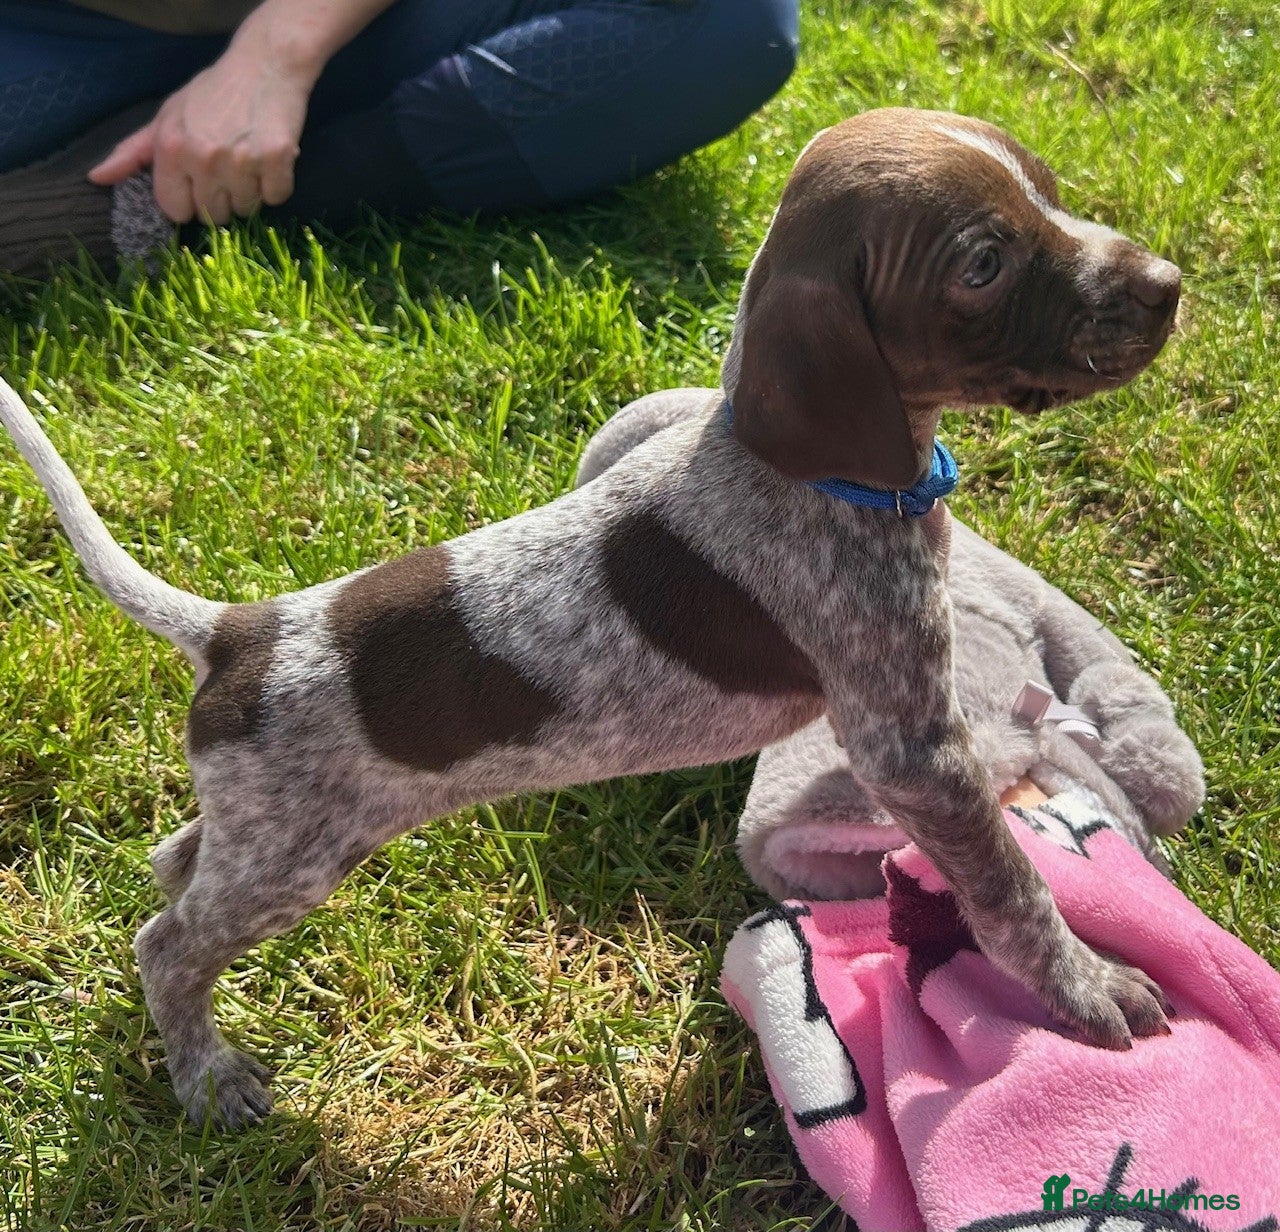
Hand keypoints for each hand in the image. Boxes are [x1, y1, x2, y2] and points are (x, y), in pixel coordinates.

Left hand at [89, 43, 311, 223]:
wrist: (264, 65)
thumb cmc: (212, 93)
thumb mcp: (167, 118)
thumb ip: (133, 152)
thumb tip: (96, 178)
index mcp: (171, 148)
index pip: (176, 209)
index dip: (189, 201)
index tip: (199, 183)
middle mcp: (203, 158)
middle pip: (214, 215)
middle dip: (222, 198)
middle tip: (228, 167)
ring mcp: (242, 161)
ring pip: (247, 209)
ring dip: (251, 192)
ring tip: (250, 160)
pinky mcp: (276, 160)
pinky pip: (276, 197)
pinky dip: (276, 184)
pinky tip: (270, 158)